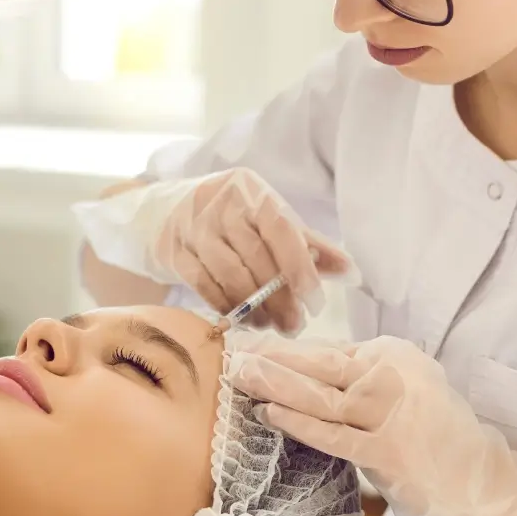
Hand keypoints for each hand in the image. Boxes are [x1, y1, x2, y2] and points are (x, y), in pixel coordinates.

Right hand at [73, 167, 359, 332]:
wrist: (163, 212)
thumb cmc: (230, 218)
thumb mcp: (266, 220)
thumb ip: (307, 244)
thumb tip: (353, 272)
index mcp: (250, 190)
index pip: (281, 228)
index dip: (301, 267)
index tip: (315, 302)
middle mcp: (219, 202)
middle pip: (257, 257)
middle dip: (280, 298)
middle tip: (294, 326)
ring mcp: (192, 226)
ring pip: (231, 275)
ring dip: (255, 307)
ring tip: (270, 325)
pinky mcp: (172, 250)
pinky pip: (204, 286)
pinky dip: (226, 306)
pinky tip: (242, 319)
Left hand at [226, 332, 516, 515]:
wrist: (487, 482)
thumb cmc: (440, 438)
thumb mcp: (406, 389)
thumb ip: (363, 377)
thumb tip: (305, 369)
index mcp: (394, 354)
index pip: (327, 349)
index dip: (283, 348)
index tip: (250, 344)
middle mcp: (392, 375)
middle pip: (317, 364)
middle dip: (269, 358)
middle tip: (230, 352)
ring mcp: (390, 412)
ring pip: (318, 395)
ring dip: (273, 384)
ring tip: (239, 376)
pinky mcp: (387, 450)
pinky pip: (332, 435)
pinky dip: (298, 423)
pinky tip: (269, 414)